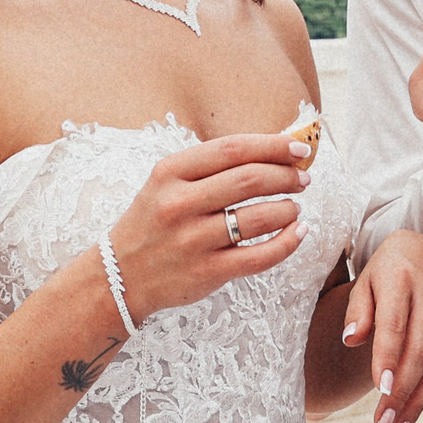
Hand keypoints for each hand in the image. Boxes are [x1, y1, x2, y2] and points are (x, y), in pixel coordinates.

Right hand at [108, 134, 309, 318]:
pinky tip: (298, 232)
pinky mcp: (207, 272)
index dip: (272, 145)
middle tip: (303, 178)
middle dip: (286, 176)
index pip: (232, 149)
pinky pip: (260, 256)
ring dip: (288, 209)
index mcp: (170, 172)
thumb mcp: (167, 183)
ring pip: (259, 218)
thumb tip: (273, 151)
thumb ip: (211, 167)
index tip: (299, 148)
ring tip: (294, 206)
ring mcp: (193, 240)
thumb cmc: (154, 222)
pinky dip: (288, 242)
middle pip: (250, 179)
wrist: (119, 276)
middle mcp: (179, 204)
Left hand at [344, 229, 422, 422]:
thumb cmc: (387, 268)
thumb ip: (358, 310)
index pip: (396, 325)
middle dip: (403, 392)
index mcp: (403, 279)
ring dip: (422, 403)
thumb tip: (351, 340)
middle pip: (421, 351)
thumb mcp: (365, 279)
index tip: (380, 391)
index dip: (389, 358)